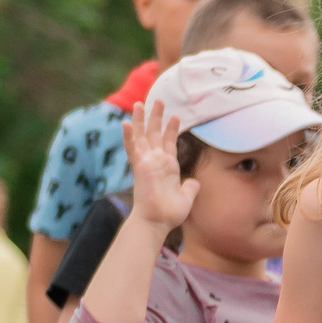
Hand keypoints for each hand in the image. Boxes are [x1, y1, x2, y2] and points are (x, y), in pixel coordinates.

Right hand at [122, 99, 198, 229]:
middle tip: (159, 99)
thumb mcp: (186, 198)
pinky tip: (126, 123)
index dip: (171, 128)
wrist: (157, 223)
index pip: (168, 142)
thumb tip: (194, 182)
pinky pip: (133, 149)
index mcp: (166, 167)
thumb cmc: (168, 214)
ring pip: (142, 136)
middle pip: (155, 134)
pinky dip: (129, 136)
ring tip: (140, 103)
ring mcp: (146, 162)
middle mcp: (155, 162)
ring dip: (141, 119)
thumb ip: (190, 188)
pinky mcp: (139, 167)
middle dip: (157, 116)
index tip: (176, 115)